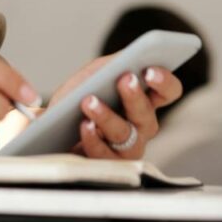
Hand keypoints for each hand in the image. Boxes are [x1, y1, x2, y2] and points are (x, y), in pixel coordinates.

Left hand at [49, 55, 182, 158]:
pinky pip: (104, 154)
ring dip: (107, 116)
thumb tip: (125, 58)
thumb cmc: (79, 98)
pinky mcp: (107, 163)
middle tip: (124, 80)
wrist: (54, 129)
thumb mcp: (94, 75)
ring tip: (89, 101)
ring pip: (124, 135)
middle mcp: (141, 127)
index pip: (168, 92)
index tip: (150, 70)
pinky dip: (92, 137)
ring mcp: (126, 148)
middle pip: (146, 115)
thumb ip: (111, 66)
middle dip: (135, 97)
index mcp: (144, 101)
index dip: (164, 82)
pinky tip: (84, 125)